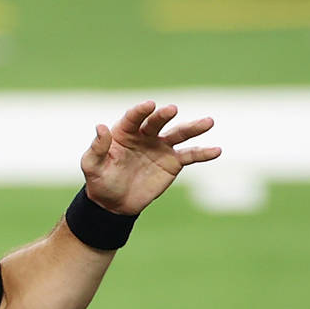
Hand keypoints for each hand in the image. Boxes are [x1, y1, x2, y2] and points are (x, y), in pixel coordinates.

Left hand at [81, 101, 220, 214]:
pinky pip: (190, 155)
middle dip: (164, 115)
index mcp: (124, 132)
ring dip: (193, 127)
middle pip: (157, 122)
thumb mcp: (92, 166)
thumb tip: (101, 127)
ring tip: (208, 122)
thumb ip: (97, 148)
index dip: (140, 111)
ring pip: (179, 134)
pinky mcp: (173, 162)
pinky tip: (216, 150)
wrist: (114, 203)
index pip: (133, 118)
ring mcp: (161, 147)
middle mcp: (145, 135)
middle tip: (172, 110)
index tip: (149, 105)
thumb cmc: (100, 180)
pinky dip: (203, 153)